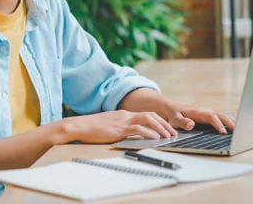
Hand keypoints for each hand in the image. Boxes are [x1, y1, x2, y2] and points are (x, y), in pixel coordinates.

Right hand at [62, 110, 176, 143]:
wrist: (79, 126)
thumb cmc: (91, 128)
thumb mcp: (109, 126)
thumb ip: (120, 128)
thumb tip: (130, 136)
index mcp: (124, 114)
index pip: (146, 114)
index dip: (159, 121)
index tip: (167, 129)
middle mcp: (125, 115)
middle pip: (150, 115)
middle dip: (164, 123)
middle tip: (173, 132)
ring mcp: (122, 121)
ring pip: (147, 120)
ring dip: (160, 128)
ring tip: (168, 136)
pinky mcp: (119, 128)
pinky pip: (138, 129)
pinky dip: (149, 133)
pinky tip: (156, 138)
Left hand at [164, 104, 235, 134]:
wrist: (172, 107)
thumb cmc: (173, 114)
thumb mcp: (174, 118)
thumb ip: (182, 122)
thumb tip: (192, 124)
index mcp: (197, 112)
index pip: (211, 116)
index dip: (218, 124)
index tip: (223, 132)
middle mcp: (205, 111)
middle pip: (220, 115)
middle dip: (229, 123)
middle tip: (238, 132)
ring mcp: (208, 113)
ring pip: (223, 116)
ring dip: (232, 122)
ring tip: (241, 131)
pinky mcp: (209, 116)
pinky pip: (221, 118)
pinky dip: (229, 122)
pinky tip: (236, 128)